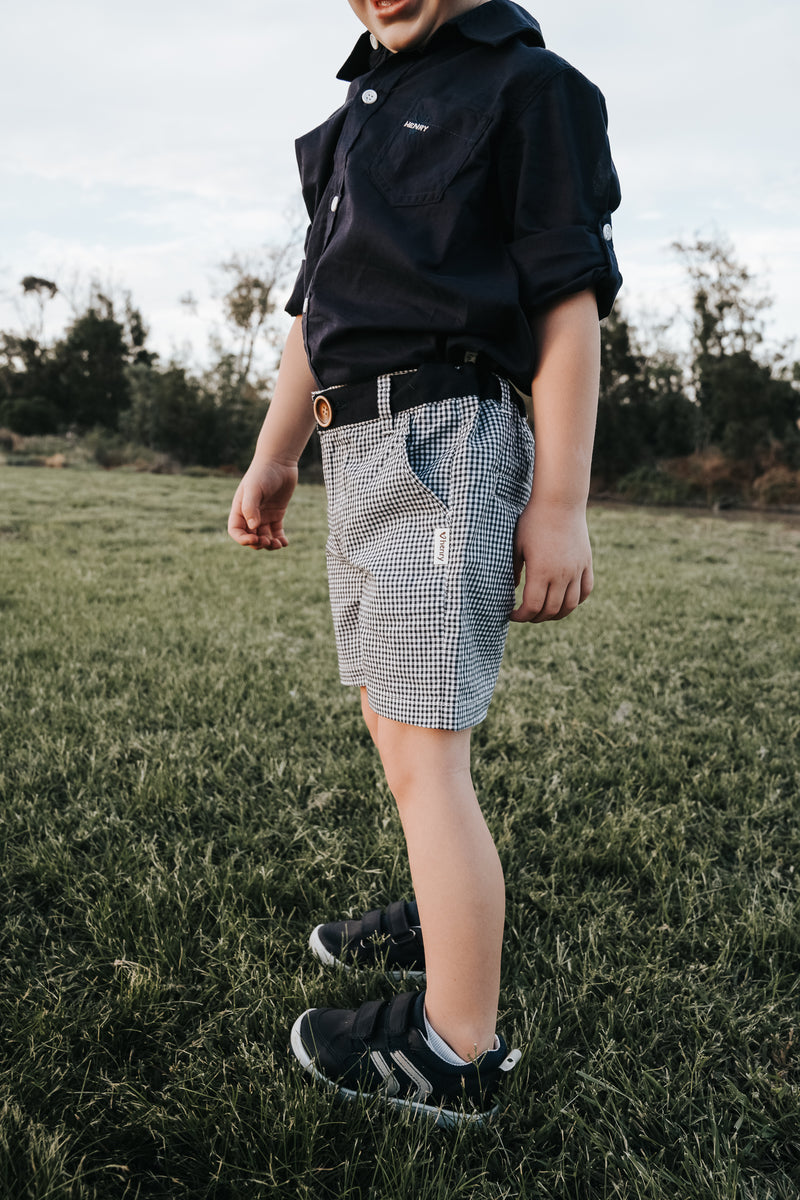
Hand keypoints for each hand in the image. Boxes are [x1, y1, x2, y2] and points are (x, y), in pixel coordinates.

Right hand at [227, 459, 298, 549]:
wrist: (279, 462)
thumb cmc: (263, 473)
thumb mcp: (254, 489)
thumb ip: (250, 507)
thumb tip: (253, 527)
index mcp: (240, 509)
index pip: (236, 531)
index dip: (243, 539)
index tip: (254, 539)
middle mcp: (250, 514)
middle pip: (250, 537)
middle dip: (258, 543)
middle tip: (268, 541)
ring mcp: (264, 515)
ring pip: (264, 537)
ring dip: (270, 544)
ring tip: (278, 544)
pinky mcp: (277, 514)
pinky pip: (276, 531)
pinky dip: (280, 539)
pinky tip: (285, 542)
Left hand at [511, 502, 593, 622]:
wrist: (560, 502)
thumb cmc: (533, 521)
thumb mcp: (517, 546)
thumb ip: (514, 570)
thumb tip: (514, 589)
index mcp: (540, 572)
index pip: (532, 607)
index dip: (521, 616)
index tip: (512, 614)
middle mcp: (561, 575)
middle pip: (551, 610)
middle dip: (536, 617)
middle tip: (526, 614)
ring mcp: (576, 570)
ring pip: (570, 605)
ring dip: (556, 614)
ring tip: (544, 612)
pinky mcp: (586, 563)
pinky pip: (586, 590)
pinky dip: (576, 601)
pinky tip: (565, 600)